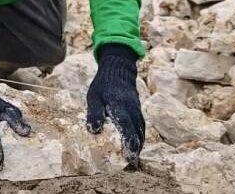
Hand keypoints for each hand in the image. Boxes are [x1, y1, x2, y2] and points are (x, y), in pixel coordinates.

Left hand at [85, 45, 144, 168]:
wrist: (118, 71)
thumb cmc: (102, 85)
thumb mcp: (93, 97)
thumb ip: (94, 113)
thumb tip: (93, 131)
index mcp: (119, 105)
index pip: (126, 125)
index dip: (128, 141)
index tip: (129, 155)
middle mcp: (131, 109)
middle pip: (137, 131)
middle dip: (135, 148)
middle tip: (131, 163)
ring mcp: (137, 110)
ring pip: (141, 129)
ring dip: (139, 144)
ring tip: (134, 159)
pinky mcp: (138, 110)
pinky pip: (141, 126)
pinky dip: (140, 137)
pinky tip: (136, 147)